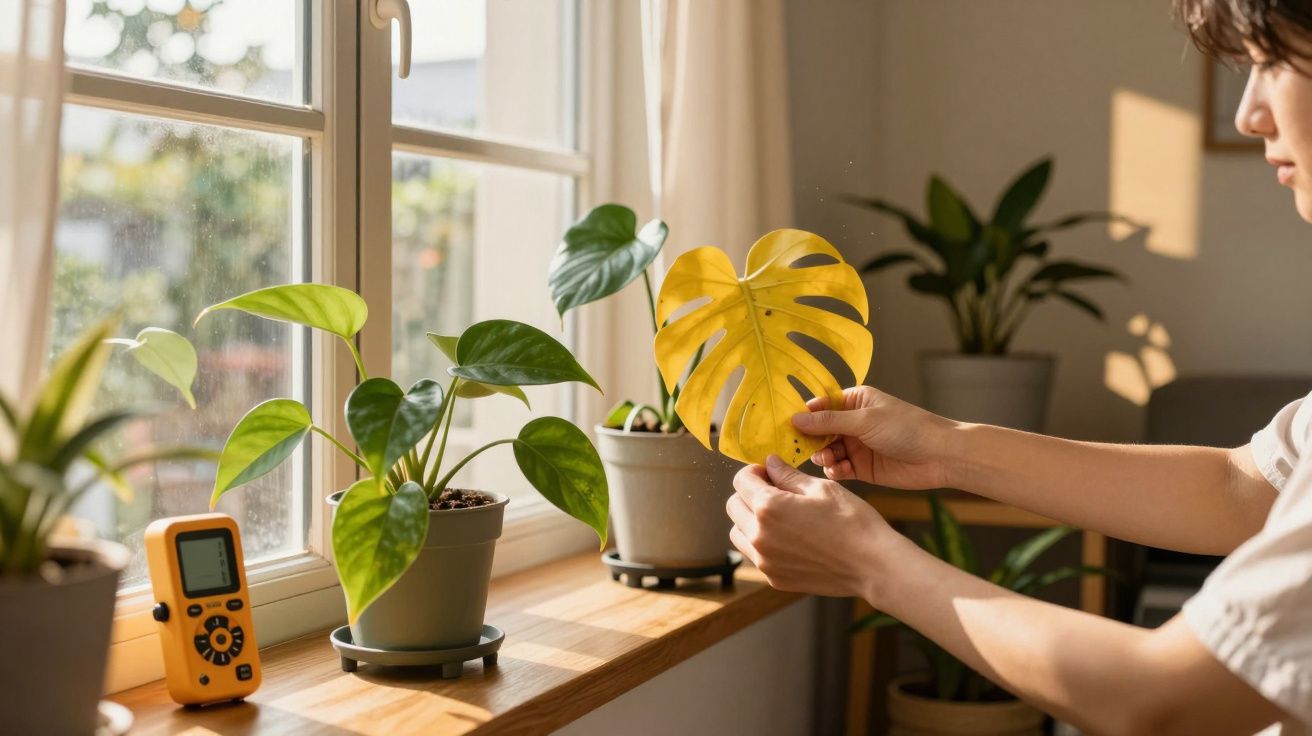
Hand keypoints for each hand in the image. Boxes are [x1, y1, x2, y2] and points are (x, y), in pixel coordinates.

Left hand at [727, 455, 902, 599]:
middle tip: (774, 491)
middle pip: (733, 506)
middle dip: (748, 494)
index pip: (741, 481)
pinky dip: (761, 542)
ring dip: (749, 519)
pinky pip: (754, 555)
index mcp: (769, 508)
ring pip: (738, 532)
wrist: (872, 565)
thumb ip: (788, 475)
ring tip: (778, 516)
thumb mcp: (821, 488)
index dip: (755, 471)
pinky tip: (787, 537)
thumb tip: (769, 463)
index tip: (769, 473)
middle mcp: (760, 536)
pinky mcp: (774, 578)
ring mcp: (765, 561)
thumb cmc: (852, 522)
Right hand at [793, 386, 955, 489]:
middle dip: (810, 440)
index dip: (803, 416)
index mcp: (854, 401)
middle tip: (801, 449)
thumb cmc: (908, 428)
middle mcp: (853, 422)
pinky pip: (839, 469)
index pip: (820, 406)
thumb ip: (830, 421)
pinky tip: (839, 471)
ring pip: (827, 451)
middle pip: (819, 431)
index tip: (785, 428)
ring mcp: (857, 446)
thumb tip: (796, 418)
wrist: (940, 456)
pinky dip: (835, 471)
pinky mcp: (862, 468)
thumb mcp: (865, 420)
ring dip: (823, 457)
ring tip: (828, 460)